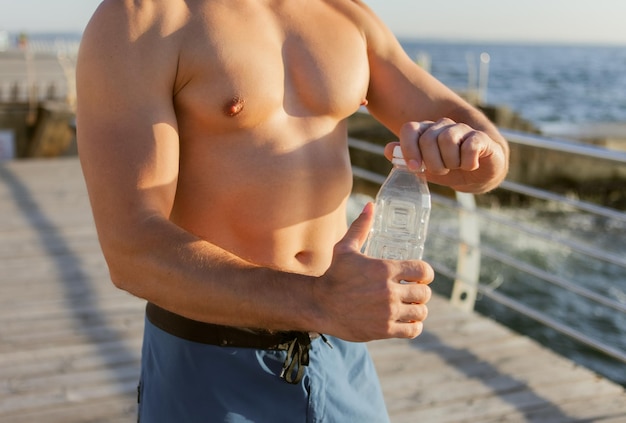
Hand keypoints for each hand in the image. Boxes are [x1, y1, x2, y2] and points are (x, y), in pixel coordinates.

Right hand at [313, 203, 432, 341]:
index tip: (420, 276)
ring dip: (418, 309)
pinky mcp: (384, 330)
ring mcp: (388, 312)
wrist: (320, 305)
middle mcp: (389, 291)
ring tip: (412, 307)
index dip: (425, 273)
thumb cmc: (334, 275)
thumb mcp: (345, 248)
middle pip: (424, 293)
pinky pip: (412, 330)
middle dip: (421, 292)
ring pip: (420, 312)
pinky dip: (414, 326)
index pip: (423, 270)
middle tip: (414, 292)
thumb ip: (361, 227)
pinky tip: (408, 321)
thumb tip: (371, 205)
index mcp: (385, 269)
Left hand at [384, 118, 507, 191]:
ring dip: (450, 162)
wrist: (479, 175)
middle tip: (442, 170)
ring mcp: (462, 129)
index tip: (414, 167)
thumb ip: (407, 159)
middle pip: (428, 139)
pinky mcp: (480, 137)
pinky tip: (471, 165)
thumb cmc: (449, 169)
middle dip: (433, 163)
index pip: (409, 129)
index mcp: (425, 131)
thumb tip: (388, 149)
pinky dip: (468, 162)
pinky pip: (470, 146)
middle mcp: (442, 126)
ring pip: (447, 140)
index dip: (408, 148)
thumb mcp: (425, 168)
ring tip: (456, 167)